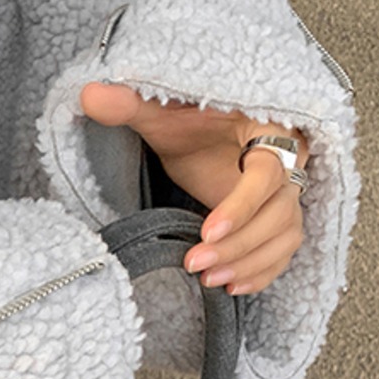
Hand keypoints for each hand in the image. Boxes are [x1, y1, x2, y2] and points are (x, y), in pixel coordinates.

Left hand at [79, 81, 307, 296]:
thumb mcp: (161, 111)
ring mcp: (286, 191)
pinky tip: (232, 284)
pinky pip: (283, 248)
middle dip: (239, 244)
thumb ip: (131, 103)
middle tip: (196, 263)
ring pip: (285, 234)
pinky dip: (263, 270)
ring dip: (250, 262)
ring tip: (209, 278)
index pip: (267, 173)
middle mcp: (288, 160)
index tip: (207, 232)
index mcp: (270, 126)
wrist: (204, 129)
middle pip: (279, 212)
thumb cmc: (189, 118)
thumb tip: (90, 94)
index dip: (241, 205)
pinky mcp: (278, 216)